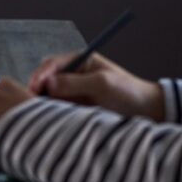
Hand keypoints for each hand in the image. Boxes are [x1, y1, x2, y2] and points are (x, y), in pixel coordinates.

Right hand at [28, 51, 163, 119]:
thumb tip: (48, 83)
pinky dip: (52, 112)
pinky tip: (49, 119)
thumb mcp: (103, 84)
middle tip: (30, 102)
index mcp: (79, 62)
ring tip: (37, 112)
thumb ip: (75, 82)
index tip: (34, 87)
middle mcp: (73, 75)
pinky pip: (58, 108)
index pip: (52, 64)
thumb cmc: (129, 92)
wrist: (150, 111)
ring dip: (43, 102)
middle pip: (46, 79)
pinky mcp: (77, 107)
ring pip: (49, 95)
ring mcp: (74, 92)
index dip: (40, 75)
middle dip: (37, 89)